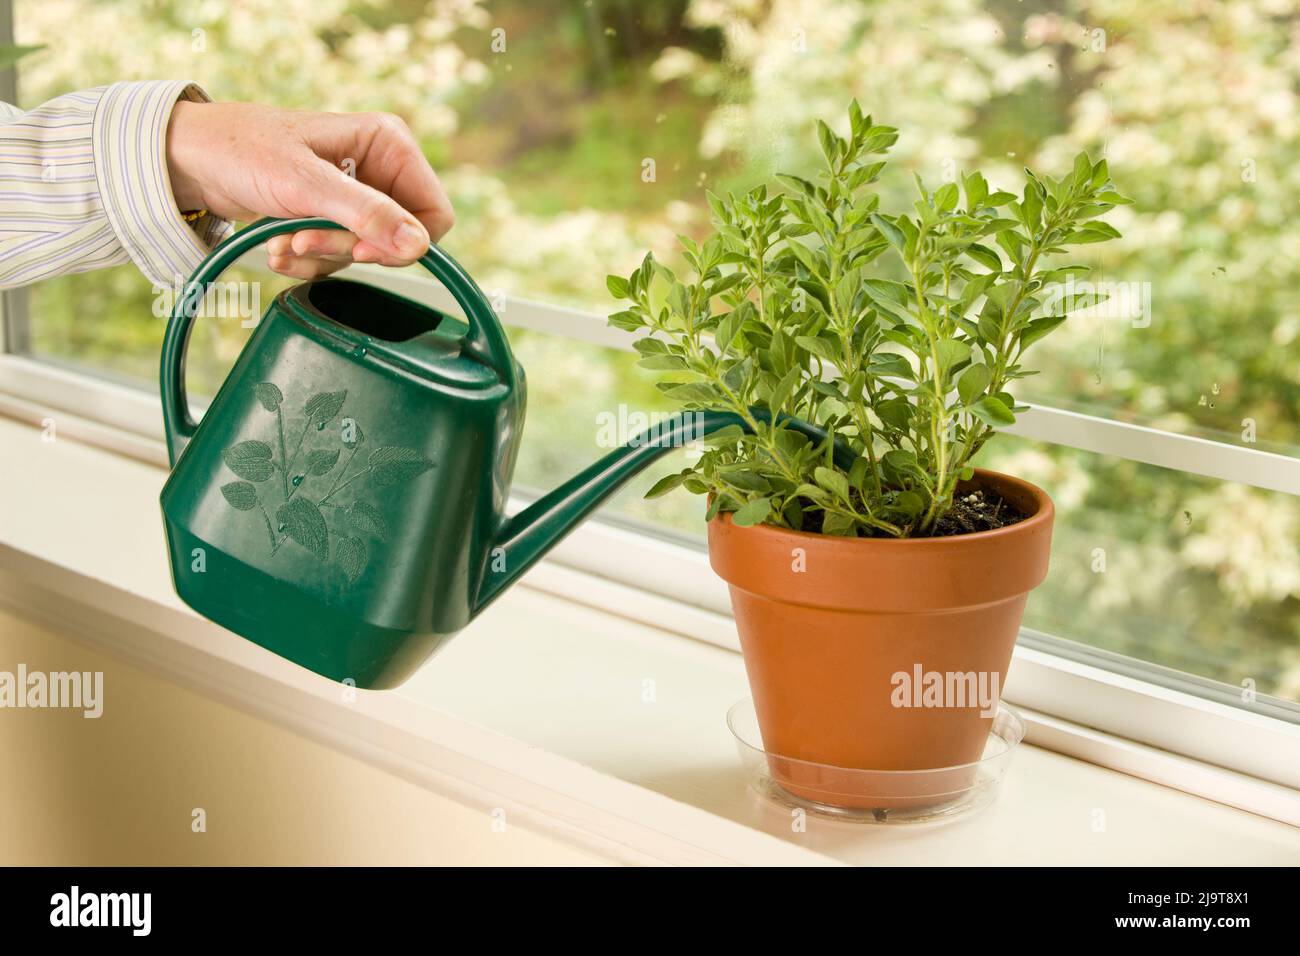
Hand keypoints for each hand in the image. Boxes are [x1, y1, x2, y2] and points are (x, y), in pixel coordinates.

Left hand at [165, 101, 453, 278]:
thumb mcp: (305, 184)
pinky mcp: (335, 216)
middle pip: (398, 238)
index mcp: (389, 144)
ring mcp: (358, 194)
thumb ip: (365, 213)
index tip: (360, 252)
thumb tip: (418, 244)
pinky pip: (342, 257)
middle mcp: (381, 168)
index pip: (433, 213)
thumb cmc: (243, 150)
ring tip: (284, 243)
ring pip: (368, 253)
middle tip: (305, 242)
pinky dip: (310, 261)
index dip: (402, 242)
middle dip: (348, 248)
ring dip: (322, 257)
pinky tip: (280, 248)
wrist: (193, 157)